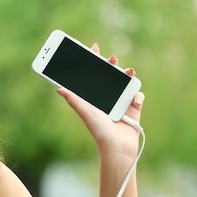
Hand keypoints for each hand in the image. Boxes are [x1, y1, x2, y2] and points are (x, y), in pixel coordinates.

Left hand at [56, 43, 144, 158]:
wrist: (118, 149)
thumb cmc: (99, 132)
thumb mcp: (85, 113)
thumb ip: (74, 100)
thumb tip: (58, 89)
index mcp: (93, 97)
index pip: (92, 75)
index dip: (93, 61)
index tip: (93, 48)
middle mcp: (106, 98)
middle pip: (109, 75)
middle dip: (111, 65)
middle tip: (111, 58)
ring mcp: (121, 102)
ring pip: (125, 82)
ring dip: (128, 75)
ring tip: (129, 71)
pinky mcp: (134, 109)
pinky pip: (138, 96)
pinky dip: (137, 95)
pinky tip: (134, 101)